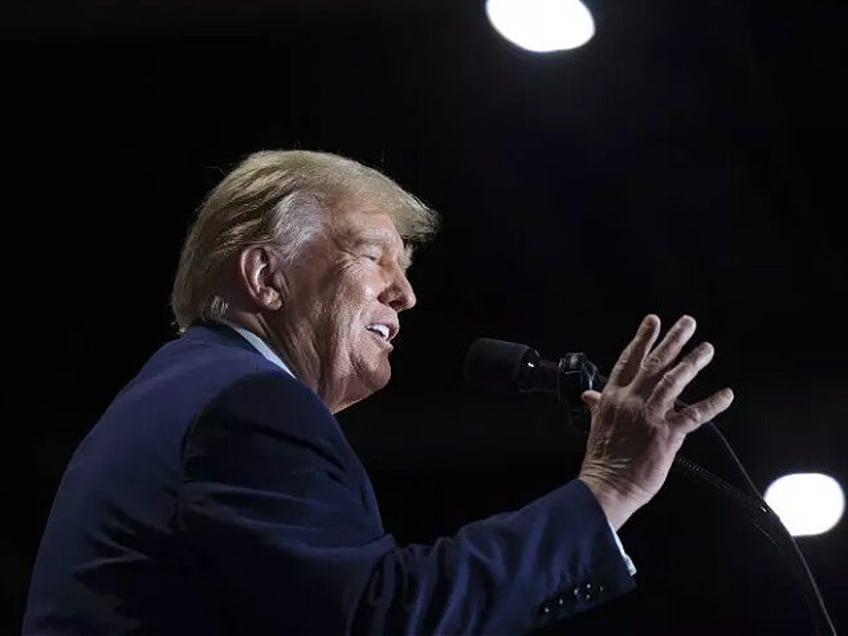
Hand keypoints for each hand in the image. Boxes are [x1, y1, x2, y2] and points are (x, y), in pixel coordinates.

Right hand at [578, 314, 733, 528]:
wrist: (608, 484)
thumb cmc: (602, 458)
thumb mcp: (597, 424)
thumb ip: (598, 405)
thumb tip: (589, 395)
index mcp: (613, 397)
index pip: (628, 360)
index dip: (642, 339)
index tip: (653, 321)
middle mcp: (631, 400)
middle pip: (654, 363)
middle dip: (672, 340)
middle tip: (688, 322)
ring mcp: (649, 415)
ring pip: (673, 381)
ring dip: (692, 363)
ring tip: (707, 349)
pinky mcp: (666, 434)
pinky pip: (694, 414)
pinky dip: (712, 404)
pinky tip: (726, 394)